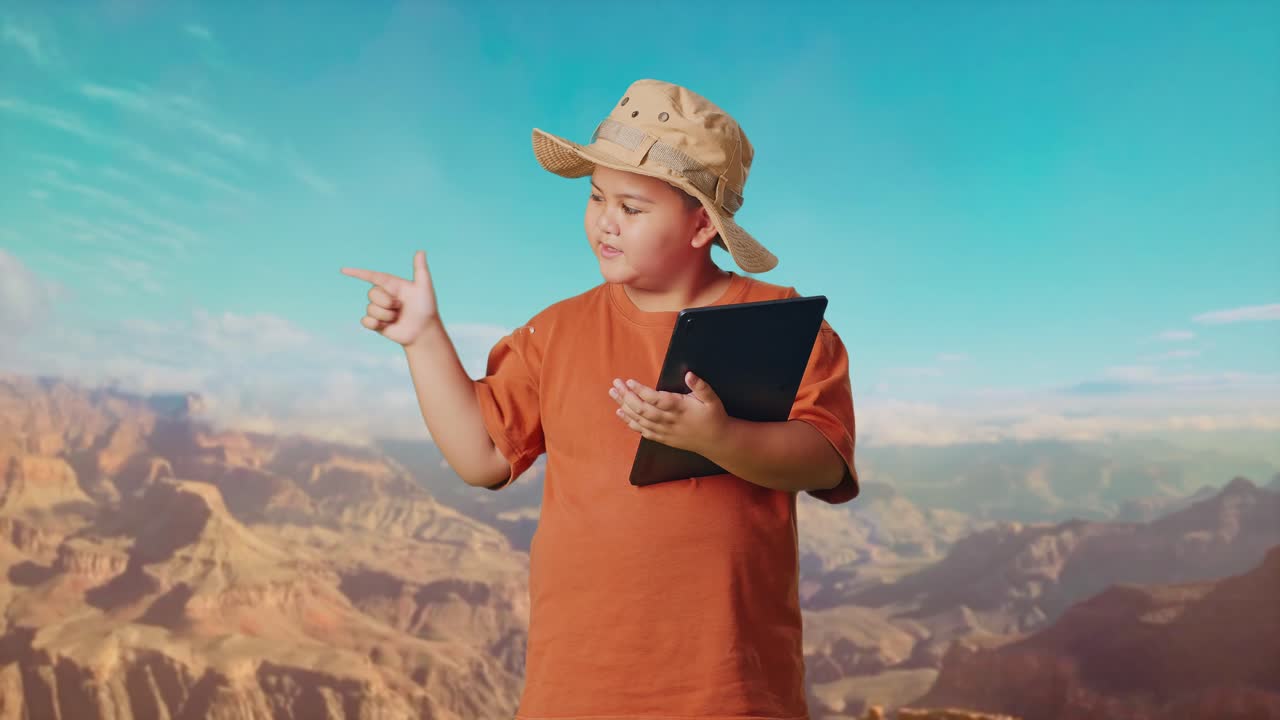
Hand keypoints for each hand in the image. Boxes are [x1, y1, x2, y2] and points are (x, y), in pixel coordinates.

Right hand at [340, 250, 439, 346]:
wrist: (424, 330)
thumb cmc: (426, 308)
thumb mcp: (424, 287)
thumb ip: (420, 269)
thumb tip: (420, 251)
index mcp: (391, 284)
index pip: (371, 276)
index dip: (357, 273)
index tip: (343, 270)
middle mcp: (383, 295)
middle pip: (372, 294)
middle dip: (387, 302)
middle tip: (401, 307)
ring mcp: (379, 309)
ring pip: (370, 309)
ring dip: (386, 316)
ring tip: (398, 318)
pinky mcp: (376, 323)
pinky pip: (365, 321)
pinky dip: (376, 324)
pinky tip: (387, 326)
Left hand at [609, 372, 729, 454]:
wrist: (717, 441)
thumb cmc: (714, 417)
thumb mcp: (712, 399)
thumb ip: (701, 386)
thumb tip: (689, 374)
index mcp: (680, 408)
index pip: (655, 399)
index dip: (641, 391)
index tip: (629, 381)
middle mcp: (669, 420)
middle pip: (642, 409)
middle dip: (626, 396)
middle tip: (615, 384)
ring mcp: (664, 431)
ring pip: (639, 419)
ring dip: (624, 406)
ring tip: (613, 393)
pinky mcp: (662, 438)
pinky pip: (642, 430)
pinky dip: (630, 422)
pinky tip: (620, 412)